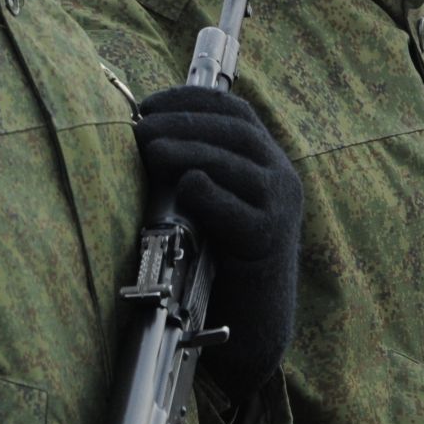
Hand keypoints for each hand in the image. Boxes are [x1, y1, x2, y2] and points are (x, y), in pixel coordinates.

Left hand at [136, 86, 302, 400]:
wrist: (255, 324)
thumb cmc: (222, 261)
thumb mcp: (211, 204)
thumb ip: (193, 169)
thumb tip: (144, 134)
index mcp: (269, 163)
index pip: (236, 112)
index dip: (193, 99)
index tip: (151, 102)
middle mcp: (283, 178)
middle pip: (234, 131)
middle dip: (183, 120)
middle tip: (141, 126)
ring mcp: (281, 209)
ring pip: (234, 162)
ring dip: (186, 148)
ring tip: (149, 149)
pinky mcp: (269, 242)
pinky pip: (236, 208)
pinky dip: (208, 192)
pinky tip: (185, 185)